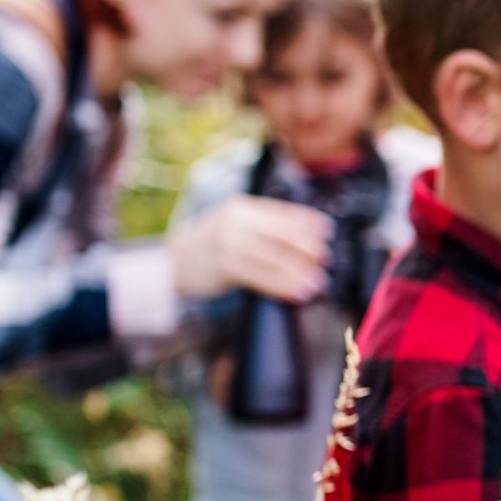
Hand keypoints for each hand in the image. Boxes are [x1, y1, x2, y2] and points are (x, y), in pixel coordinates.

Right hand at [171, 196, 331, 302]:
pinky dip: (283, 286)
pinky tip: (298, 292)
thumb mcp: (234, 224)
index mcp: (242, 208)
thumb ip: (263, 226)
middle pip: (281, 234)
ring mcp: (229, 244)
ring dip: (300, 272)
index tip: (328, 231)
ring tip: (319, 282)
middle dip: (308, 247)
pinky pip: (261, 278)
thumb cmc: (211, 245)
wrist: (172, 262)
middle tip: (326, 259)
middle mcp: (236, 222)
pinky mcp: (225, 267)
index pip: (282, 212)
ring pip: (274, 258)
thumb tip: (305, 235)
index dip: (307, 221)